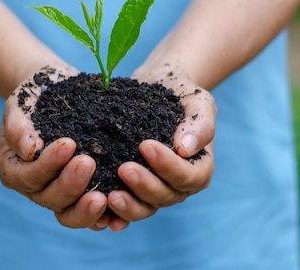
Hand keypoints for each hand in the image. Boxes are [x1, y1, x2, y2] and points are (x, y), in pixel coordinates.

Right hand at [0, 66, 114, 229]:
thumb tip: (29, 150)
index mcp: (15, 170)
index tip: (68, 144)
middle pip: (50, 199)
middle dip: (69, 185)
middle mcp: (36, 188)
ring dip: (86, 209)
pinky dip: (104, 215)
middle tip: (88, 163)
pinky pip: (92, 213)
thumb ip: (18, 126)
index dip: (47, 165)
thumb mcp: (19, 105)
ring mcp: (59, 194)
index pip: (28, 177)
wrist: (54, 94)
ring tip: (105, 197)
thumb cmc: (33, 98)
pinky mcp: (82, 194)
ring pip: (69, 214)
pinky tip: (118, 210)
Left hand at [104, 64, 215, 227]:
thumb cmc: (181, 93)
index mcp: (198, 169)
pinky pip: (125, 205)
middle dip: (144, 186)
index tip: (146, 145)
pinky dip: (113, 213)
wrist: (156, 86)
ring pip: (144, 207)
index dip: (167, 166)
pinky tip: (99, 211)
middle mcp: (177, 185)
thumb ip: (200, 123)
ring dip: (128, 204)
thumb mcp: (198, 101)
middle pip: (164, 196)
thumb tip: (185, 148)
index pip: (187, 176)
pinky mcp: (132, 188)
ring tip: (109, 195)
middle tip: (123, 169)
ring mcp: (154, 189)